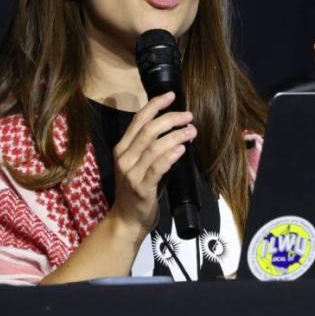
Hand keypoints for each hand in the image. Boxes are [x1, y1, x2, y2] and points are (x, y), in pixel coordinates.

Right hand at [109, 91, 196, 240]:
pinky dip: (171, 155)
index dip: (155, 105)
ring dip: (176, 135)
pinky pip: (158, 167)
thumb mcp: (138, 164)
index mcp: (122, 149)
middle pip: (148, 130)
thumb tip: (175, 126)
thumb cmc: (137, 190)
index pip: (138, 120)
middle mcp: (124, 158)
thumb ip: (150, 146)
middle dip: (171, 118)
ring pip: (155, 146)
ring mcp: (131, 173)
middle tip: (189, 116)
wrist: (126, 221)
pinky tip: (182, 149)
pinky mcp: (142, 188)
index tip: (172, 95)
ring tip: (192, 131)